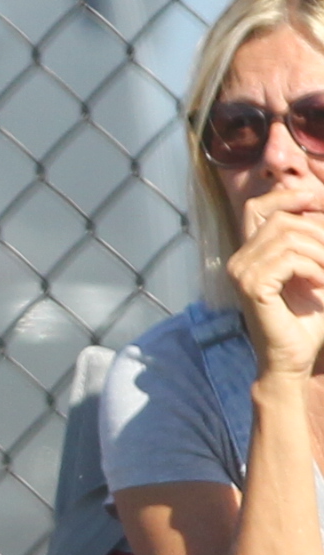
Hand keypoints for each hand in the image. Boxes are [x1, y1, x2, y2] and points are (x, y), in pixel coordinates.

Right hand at [229, 208, 323, 378]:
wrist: (293, 358)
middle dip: (318, 233)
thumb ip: (310, 244)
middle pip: (282, 220)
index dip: (284, 196)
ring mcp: (241, 274)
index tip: (314, 200)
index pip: (256, 208)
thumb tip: (317, 205)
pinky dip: (315, 269)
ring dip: (321, 254)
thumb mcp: (313, 271)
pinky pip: (291, 260)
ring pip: (289, 238)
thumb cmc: (307, 318)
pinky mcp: (252, 287)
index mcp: (249, 254)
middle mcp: (239, 260)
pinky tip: (319, 284)